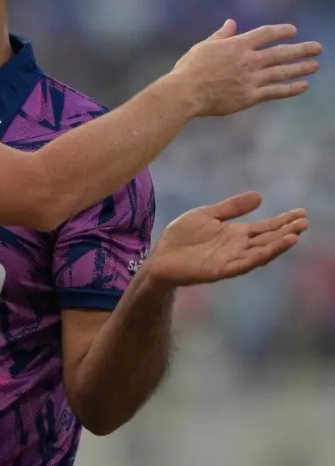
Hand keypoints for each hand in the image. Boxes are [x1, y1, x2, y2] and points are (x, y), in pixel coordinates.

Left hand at [144, 191, 307, 287]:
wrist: (160, 257)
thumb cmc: (181, 237)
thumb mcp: (207, 214)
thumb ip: (232, 207)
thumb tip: (260, 196)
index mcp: (235, 233)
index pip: (265, 227)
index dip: (283, 220)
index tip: (301, 213)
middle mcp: (237, 247)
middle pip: (267, 239)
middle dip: (286, 231)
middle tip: (304, 222)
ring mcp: (231, 259)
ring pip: (260, 252)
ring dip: (277, 245)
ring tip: (295, 235)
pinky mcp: (221, 269)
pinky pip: (244, 263)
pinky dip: (259, 256)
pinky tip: (271, 249)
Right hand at [168, 20, 320, 116]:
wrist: (185, 92)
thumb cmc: (190, 69)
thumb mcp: (203, 47)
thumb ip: (221, 35)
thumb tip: (231, 23)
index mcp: (237, 45)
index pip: (267, 34)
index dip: (282, 31)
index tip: (293, 31)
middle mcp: (249, 60)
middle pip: (282, 52)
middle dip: (302, 49)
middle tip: (318, 48)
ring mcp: (251, 79)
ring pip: (283, 72)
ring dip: (302, 68)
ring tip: (315, 65)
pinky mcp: (250, 96)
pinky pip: (275, 92)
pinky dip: (291, 89)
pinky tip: (302, 86)